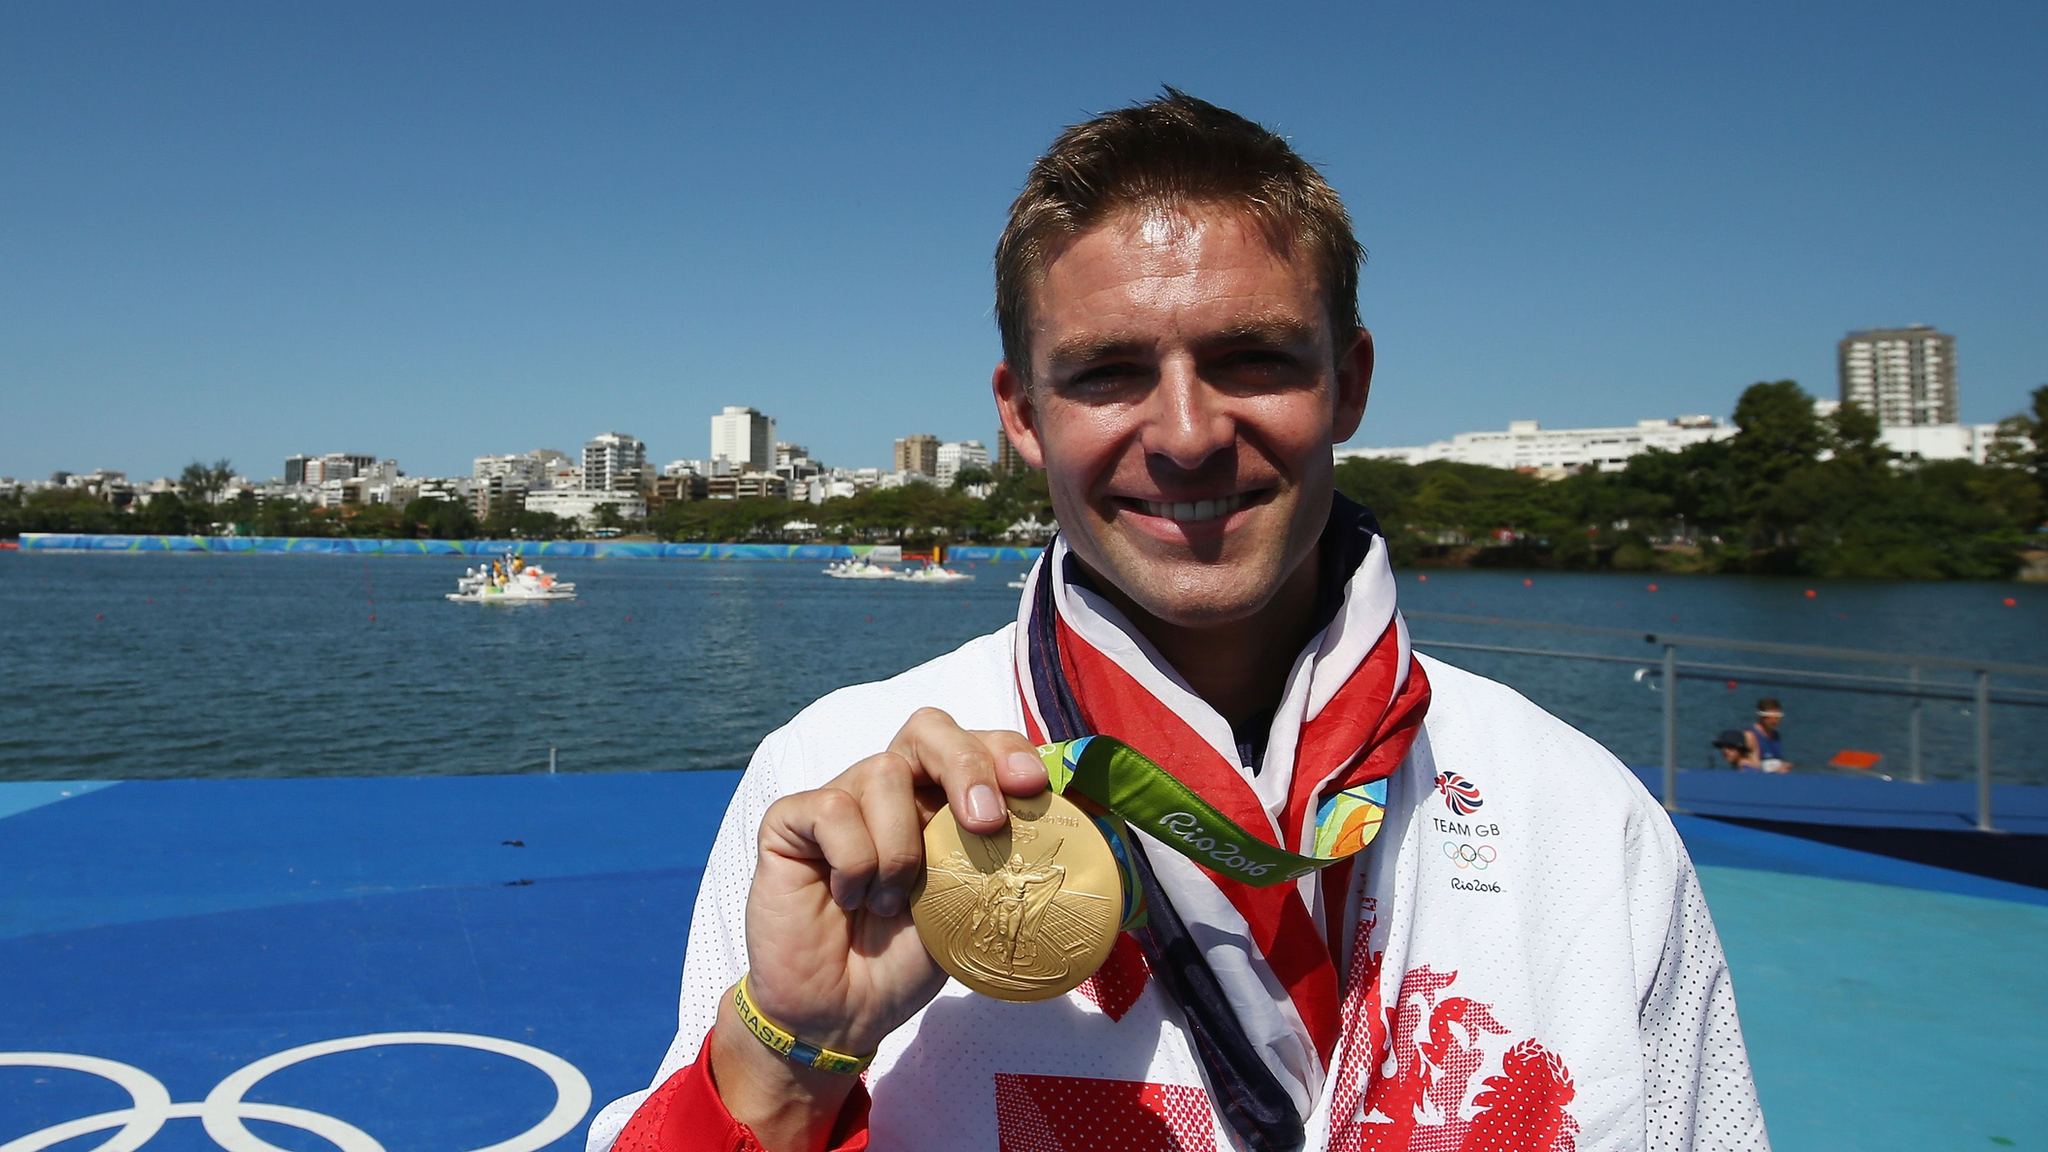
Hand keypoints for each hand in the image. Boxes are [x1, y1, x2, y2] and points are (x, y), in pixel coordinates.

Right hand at [710, 709, 1046, 1146]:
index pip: (976, 744)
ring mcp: (841, 797)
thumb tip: (1071, 828)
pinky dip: (854, 862)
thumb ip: (1003, 860)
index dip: (1006, 751)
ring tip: (891, 903)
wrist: (841, 1014)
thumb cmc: (907, 959)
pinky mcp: (792, 820)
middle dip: (966, 765)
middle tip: (986, 822)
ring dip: (901, 851)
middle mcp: (892, 788)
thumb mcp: (972, 909)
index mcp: (940, 800)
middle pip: (929, 729)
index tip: (1033, 786)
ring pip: (883, 774)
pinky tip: (847, 897)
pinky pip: (832, 810)